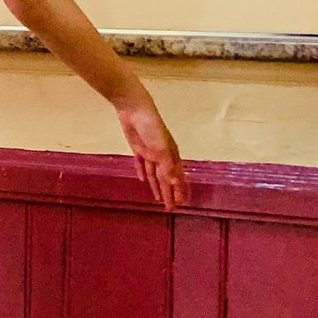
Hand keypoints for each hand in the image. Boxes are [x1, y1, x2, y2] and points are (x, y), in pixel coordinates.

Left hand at [116, 92, 187, 209]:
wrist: (135, 109)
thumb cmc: (151, 127)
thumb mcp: (161, 147)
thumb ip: (167, 165)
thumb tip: (174, 182)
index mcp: (171, 155)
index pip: (176, 178)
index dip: (179, 191)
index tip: (182, 204)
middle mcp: (163, 156)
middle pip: (166, 179)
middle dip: (169, 193)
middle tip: (171, 208)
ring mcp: (150, 152)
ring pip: (155, 174)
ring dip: (157, 186)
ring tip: (159, 199)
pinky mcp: (138, 148)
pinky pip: (141, 164)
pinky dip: (143, 172)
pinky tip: (144, 180)